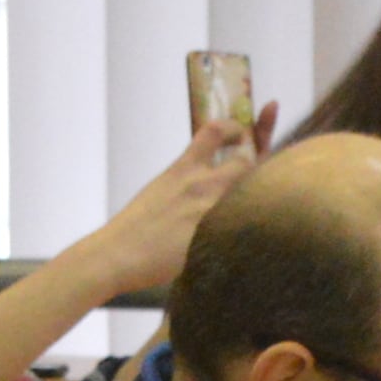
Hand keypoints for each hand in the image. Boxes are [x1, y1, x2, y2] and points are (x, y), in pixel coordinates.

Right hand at [82, 106, 273, 293]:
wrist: (117, 253)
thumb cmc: (134, 226)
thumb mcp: (161, 187)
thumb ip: (188, 178)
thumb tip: (211, 176)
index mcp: (183, 167)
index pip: (216, 131)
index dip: (237, 126)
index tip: (245, 130)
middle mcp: (200, 183)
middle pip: (247, 160)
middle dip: (261, 159)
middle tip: (263, 167)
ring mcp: (210, 211)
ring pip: (253, 193)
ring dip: (261, 196)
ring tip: (259, 205)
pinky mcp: (214, 238)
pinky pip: (245, 227)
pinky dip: (253, 228)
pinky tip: (253, 235)